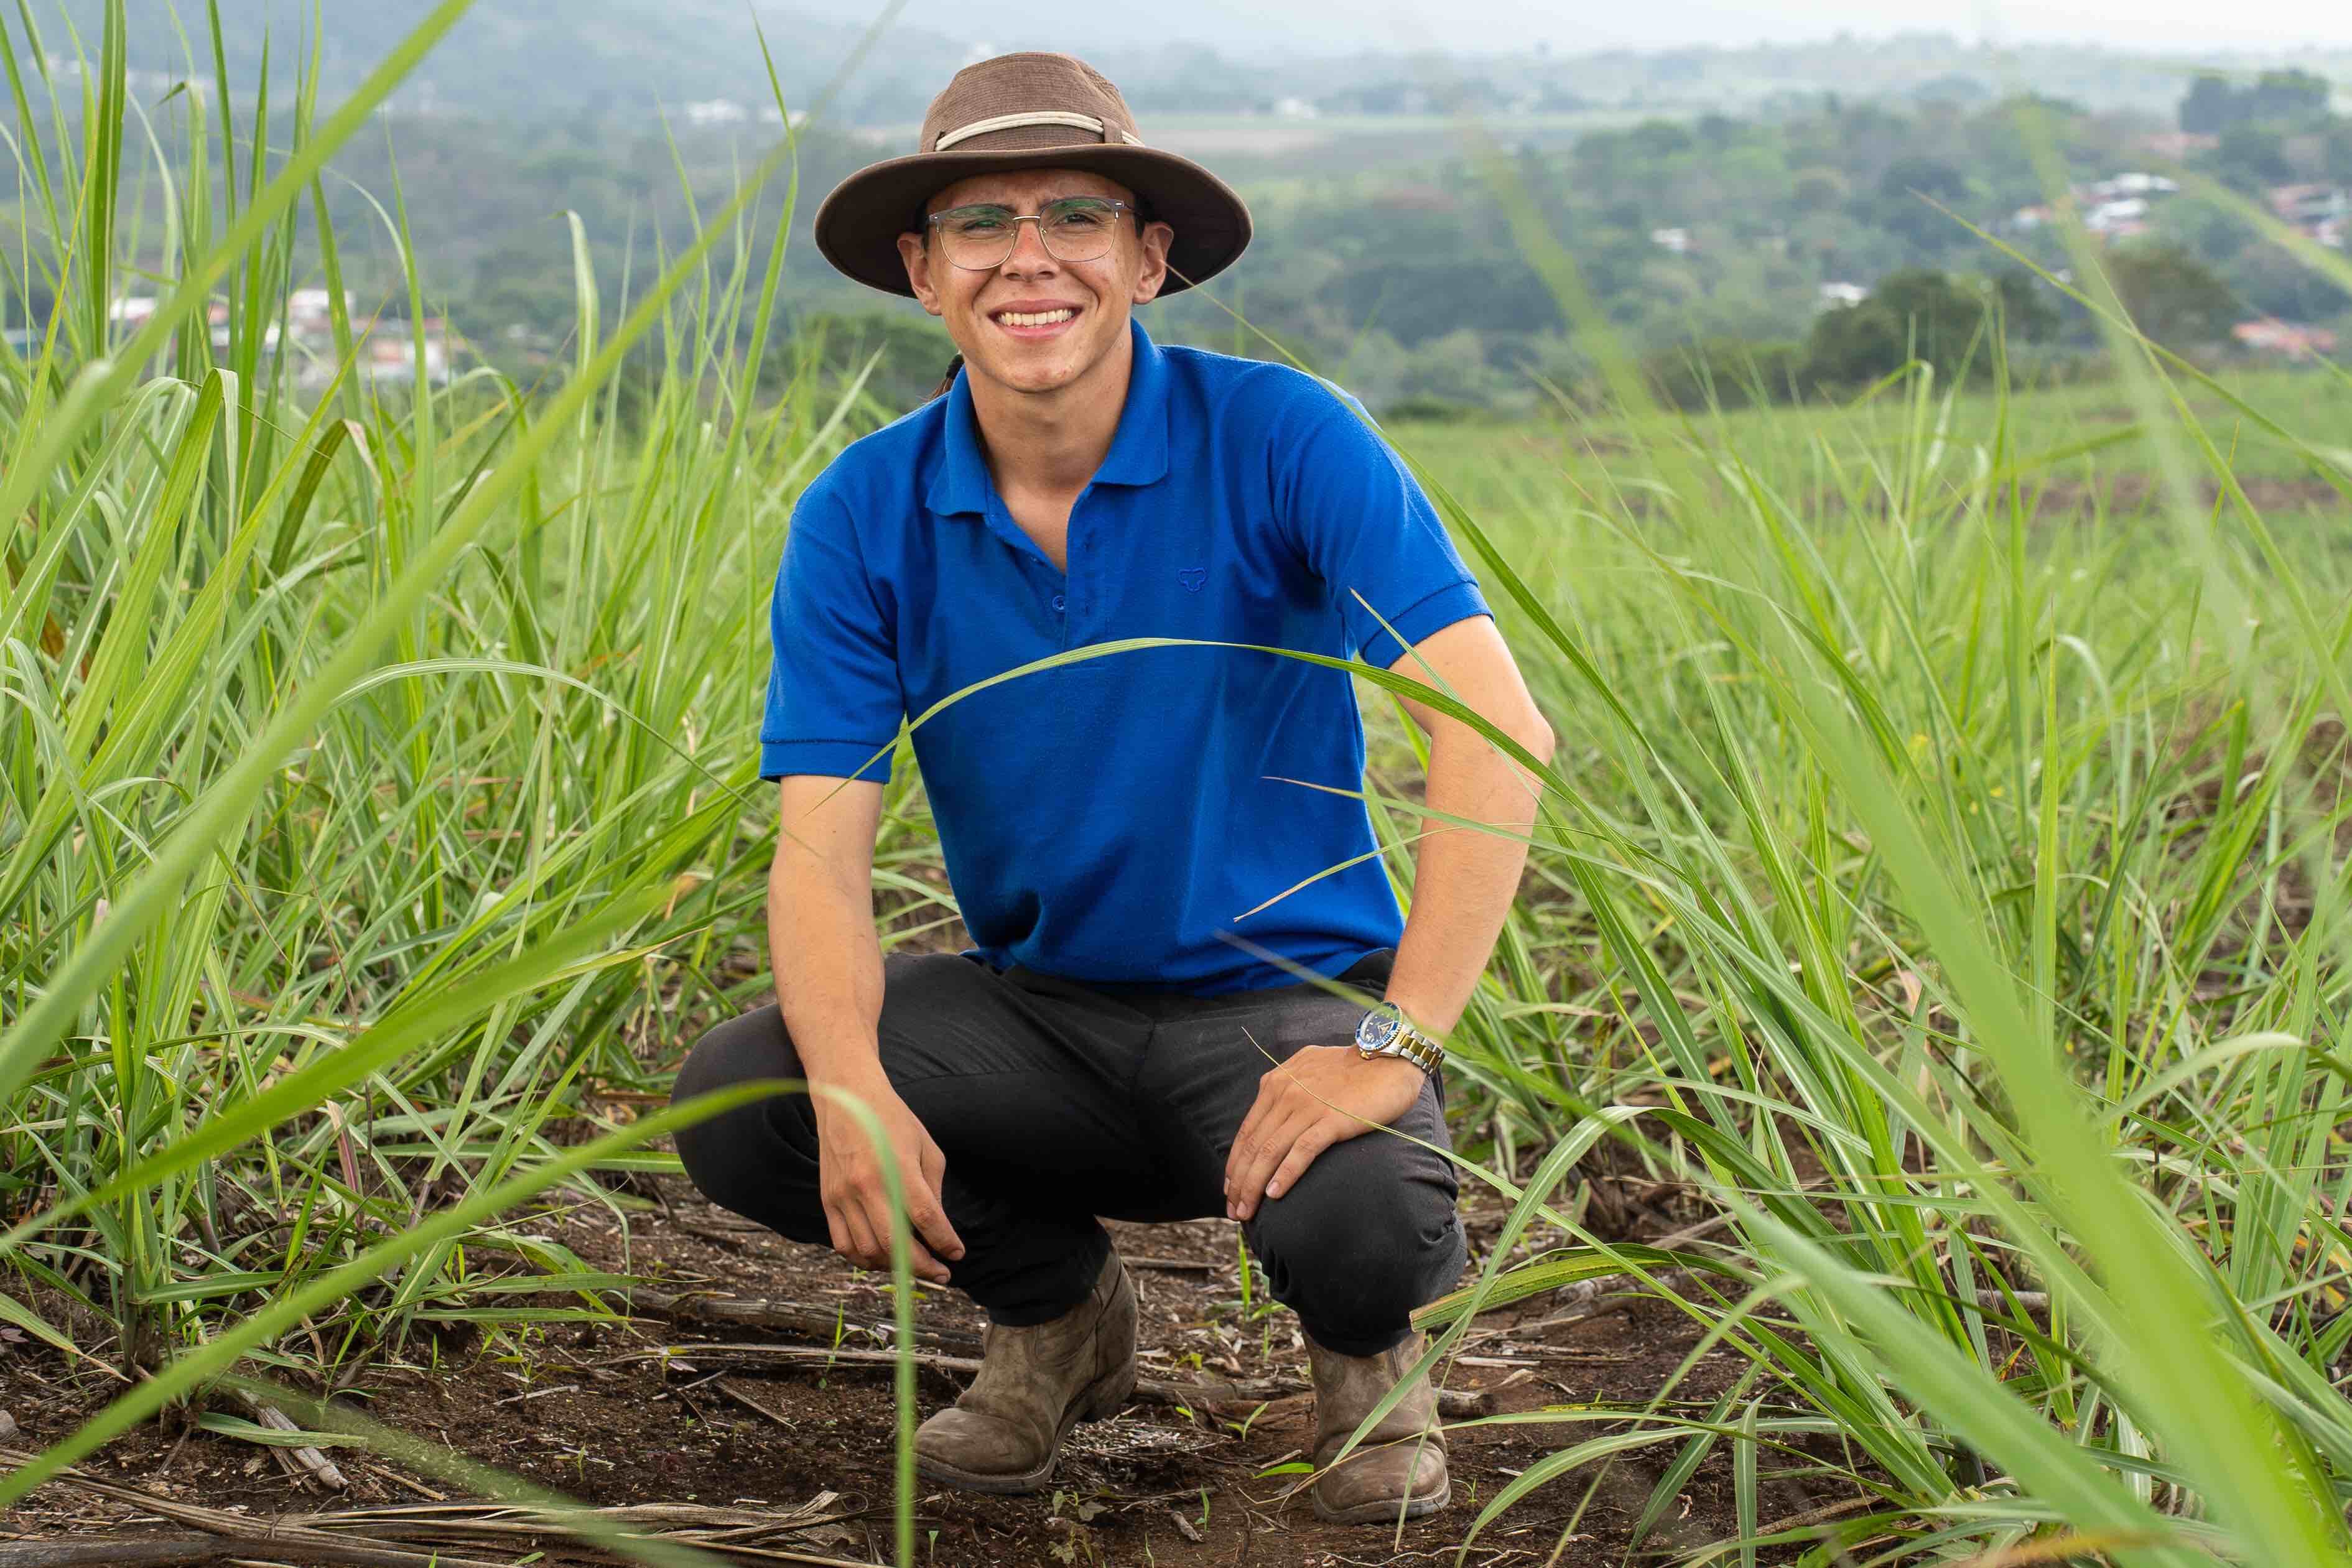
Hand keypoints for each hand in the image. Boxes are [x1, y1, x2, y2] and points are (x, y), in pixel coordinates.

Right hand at [812, 1074, 964, 1283]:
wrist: (847, 1098)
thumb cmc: (893, 1120)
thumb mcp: (926, 1147)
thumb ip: (932, 1189)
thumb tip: (937, 1229)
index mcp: (897, 1168)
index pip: (925, 1218)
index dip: (944, 1242)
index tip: (956, 1254)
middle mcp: (867, 1186)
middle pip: (895, 1243)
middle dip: (922, 1266)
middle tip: (940, 1275)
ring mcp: (843, 1195)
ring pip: (868, 1250)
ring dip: (893, 1266)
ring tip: (911, 1264)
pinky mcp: (827, 1200)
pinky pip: (843, 1244)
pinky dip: (863, 1259)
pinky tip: (881, 1257)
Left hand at [1223, 1045, 1425, 1221]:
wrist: (1389, 1058)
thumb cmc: (1352, 1069)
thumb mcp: (1306, 1071)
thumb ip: (1286, 1089)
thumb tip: (1272, 1115)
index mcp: (1276, 1083)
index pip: (1246, 1131)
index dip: (1234, 1164)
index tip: (1229, 1190)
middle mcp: (1285, 1093)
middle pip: (1253, 1145)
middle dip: (1239, 1182)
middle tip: (1233, 1211)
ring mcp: (1308, 1106)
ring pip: (1271, 1151)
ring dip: (1254, 1185)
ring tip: (1247, 1212)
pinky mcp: (1332, 1119)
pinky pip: (1301, 1151)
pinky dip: (1285, 1174)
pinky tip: (1275, 1195)